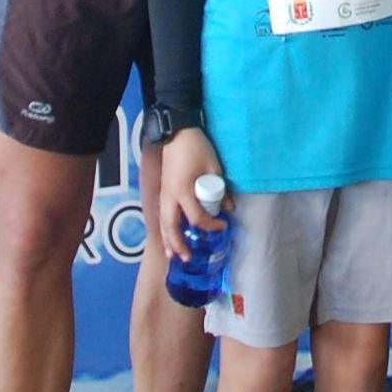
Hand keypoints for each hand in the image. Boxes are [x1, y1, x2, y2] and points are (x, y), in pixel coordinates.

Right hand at [158, 129, 225, 264]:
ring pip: (163, 223)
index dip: (211, 225)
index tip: (223, 225)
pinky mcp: (163, 190)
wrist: (177, 133)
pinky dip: (164, 229)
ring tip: (173, 256)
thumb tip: (229, 208)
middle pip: (171, 227)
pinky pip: (162, 215)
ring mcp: (164, 194)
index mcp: (183, 192)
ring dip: (168, 240)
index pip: (197, 218)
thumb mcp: (214, 167)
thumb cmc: (197, 148)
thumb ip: (221, 189)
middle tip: (188, 258)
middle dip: (178, 244)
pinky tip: (168, 236)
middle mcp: (170, 196)